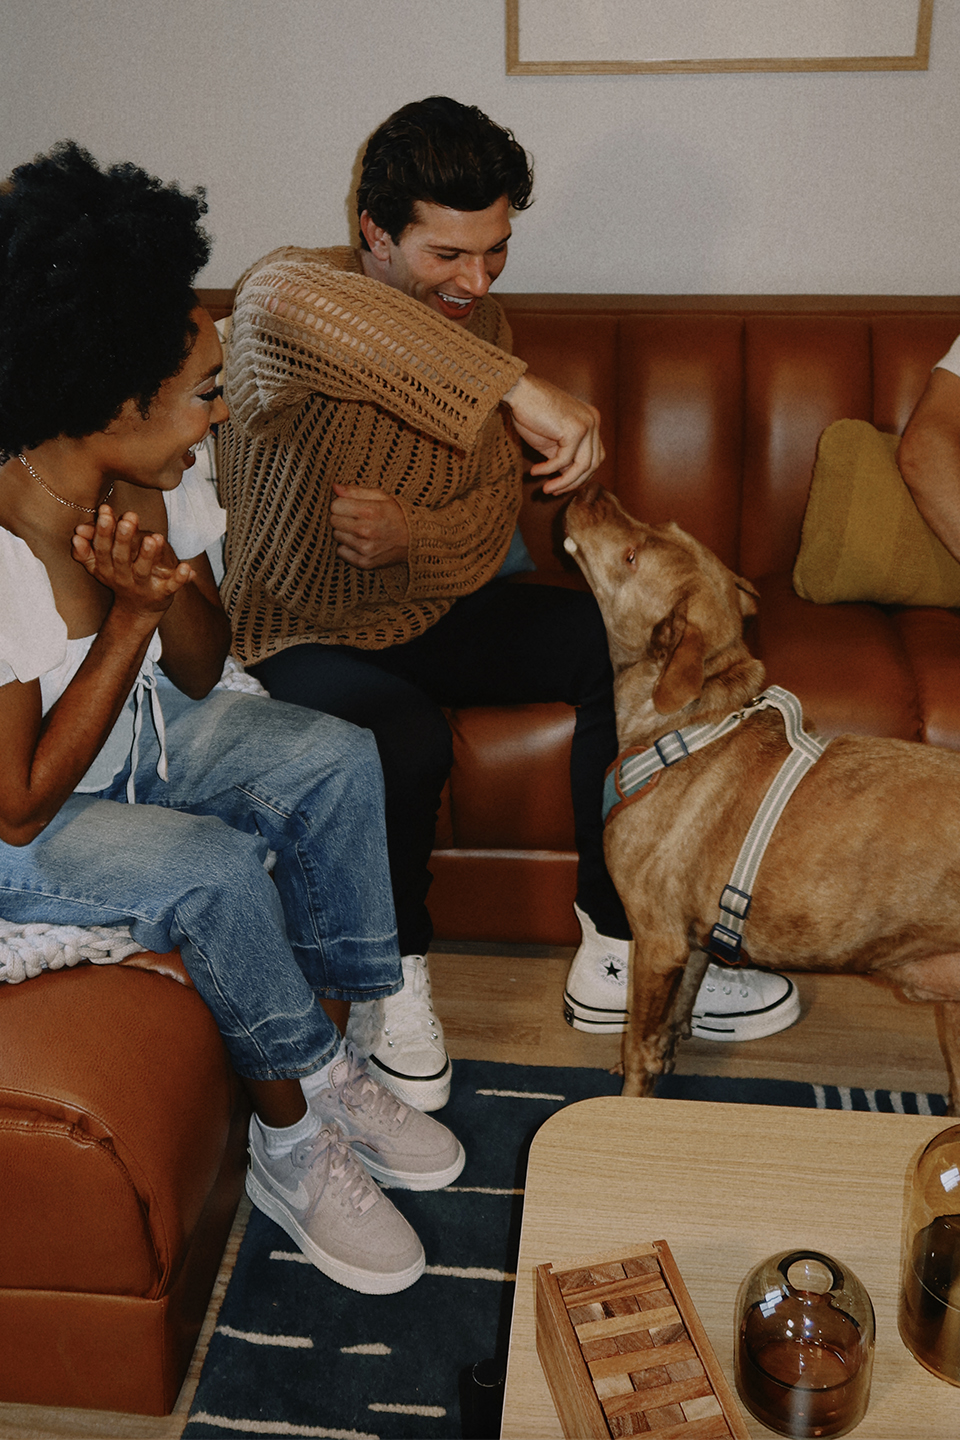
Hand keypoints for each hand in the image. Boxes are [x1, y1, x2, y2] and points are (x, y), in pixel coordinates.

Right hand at [72, 506, 194, 615]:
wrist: (137, 610)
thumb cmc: (119, 576)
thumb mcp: (100, 564)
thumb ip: (88, 546)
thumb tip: (77, 532)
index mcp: (106, 568)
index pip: (102, 548)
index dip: (103, 530)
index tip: (105, 510)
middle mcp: (122, 578)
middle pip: (120, 558)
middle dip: (123, 538)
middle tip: (128, 520)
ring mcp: (142, 587)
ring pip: (143, 570)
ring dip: (148, 555)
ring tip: (154, 538)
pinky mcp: (162, 594)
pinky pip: (171, 587)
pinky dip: (179, 578)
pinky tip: (186, 567)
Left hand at [330, 484, 409, 567]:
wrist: (416, 540)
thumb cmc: (397, 515)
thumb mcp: (381, 496)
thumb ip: (356, 491)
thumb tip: (334, 487)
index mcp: (370, 511)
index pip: (335, 506)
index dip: (341, 504)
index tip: (350, 506)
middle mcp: (366, 531)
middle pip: (333, 521)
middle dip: (342, 518)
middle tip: (356, 519)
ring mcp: (365, 549)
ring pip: (337, 536)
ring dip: (345, 533)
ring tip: (361, 531)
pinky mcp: (364, 562)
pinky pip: (341, 552)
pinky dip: (348, 547)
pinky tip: (361, 543)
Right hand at [501, 372, 603, 493]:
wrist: (518, 391)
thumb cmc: (530, 413)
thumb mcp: (551, 441)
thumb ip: (563, 457)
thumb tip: (568, 479)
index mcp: (591, 421)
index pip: (595, 456)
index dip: (581, 475)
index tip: (561, 486)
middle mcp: (593, 421)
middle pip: (593, 463)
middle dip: (574, 482)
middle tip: (553, 491)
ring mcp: (587, 424)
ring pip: (582, 466)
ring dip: (563, 482)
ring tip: (546, 489)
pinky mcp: (576, 429)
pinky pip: (564, 460)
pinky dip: (549, 469)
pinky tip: (535, 471)